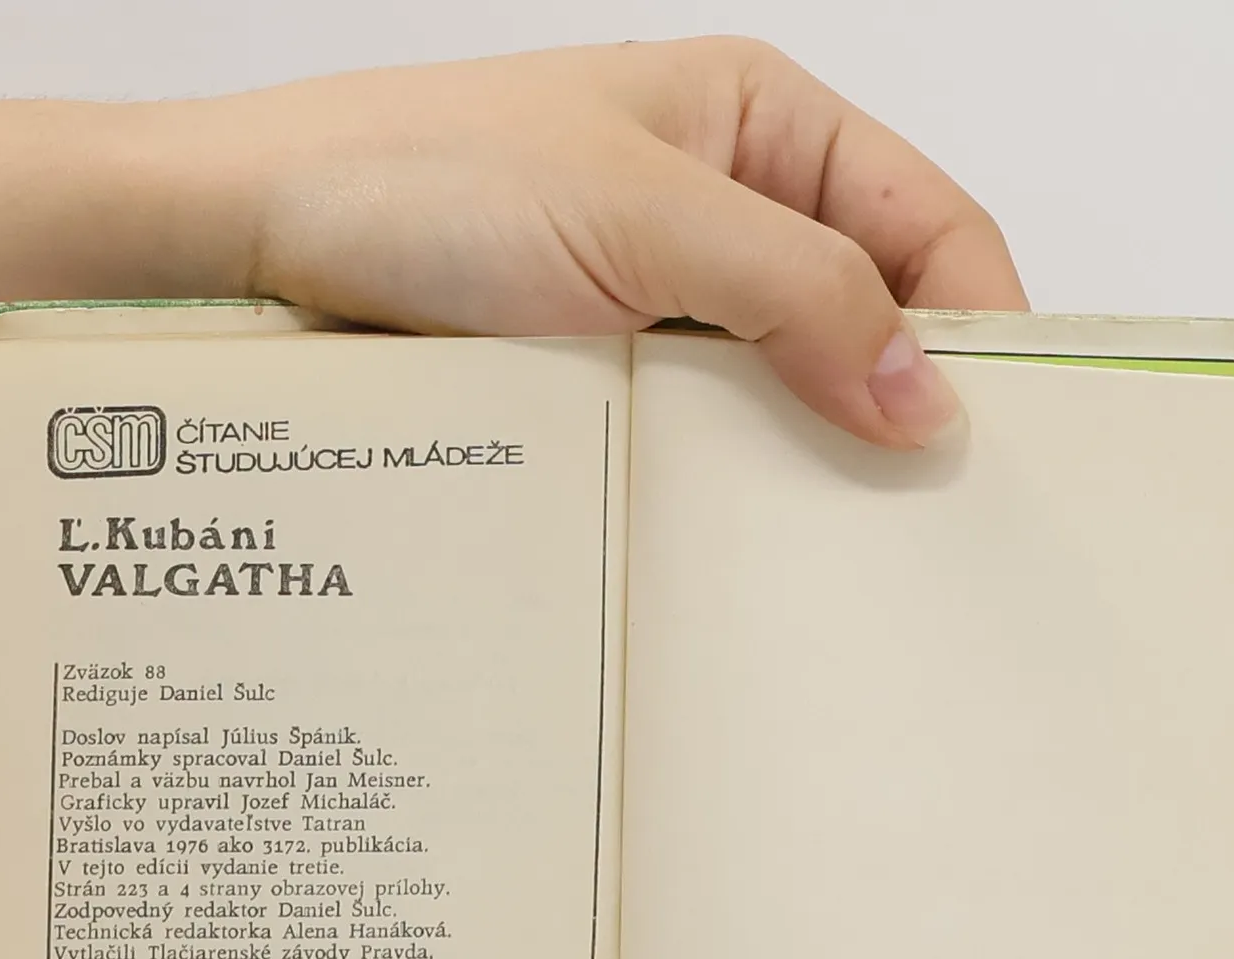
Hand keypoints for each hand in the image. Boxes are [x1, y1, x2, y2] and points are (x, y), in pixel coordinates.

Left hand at [0, 35, 1027, 591]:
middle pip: (866, 319)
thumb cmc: (416, 184)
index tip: (996, 442)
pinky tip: (738, 556)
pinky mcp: (595, 387)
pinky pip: (698, 445)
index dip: (977, 326)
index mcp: (756, 123)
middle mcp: (718, 212)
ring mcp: (655, 308)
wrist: (237, 249)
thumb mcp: (641, 219)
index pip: (928, 225)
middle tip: (927, 529)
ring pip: (782, 395)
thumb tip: (929, 397)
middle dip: (899, 412)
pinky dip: (729, 496)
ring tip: (836, 561)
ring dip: (808, 468)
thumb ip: (801, 297)